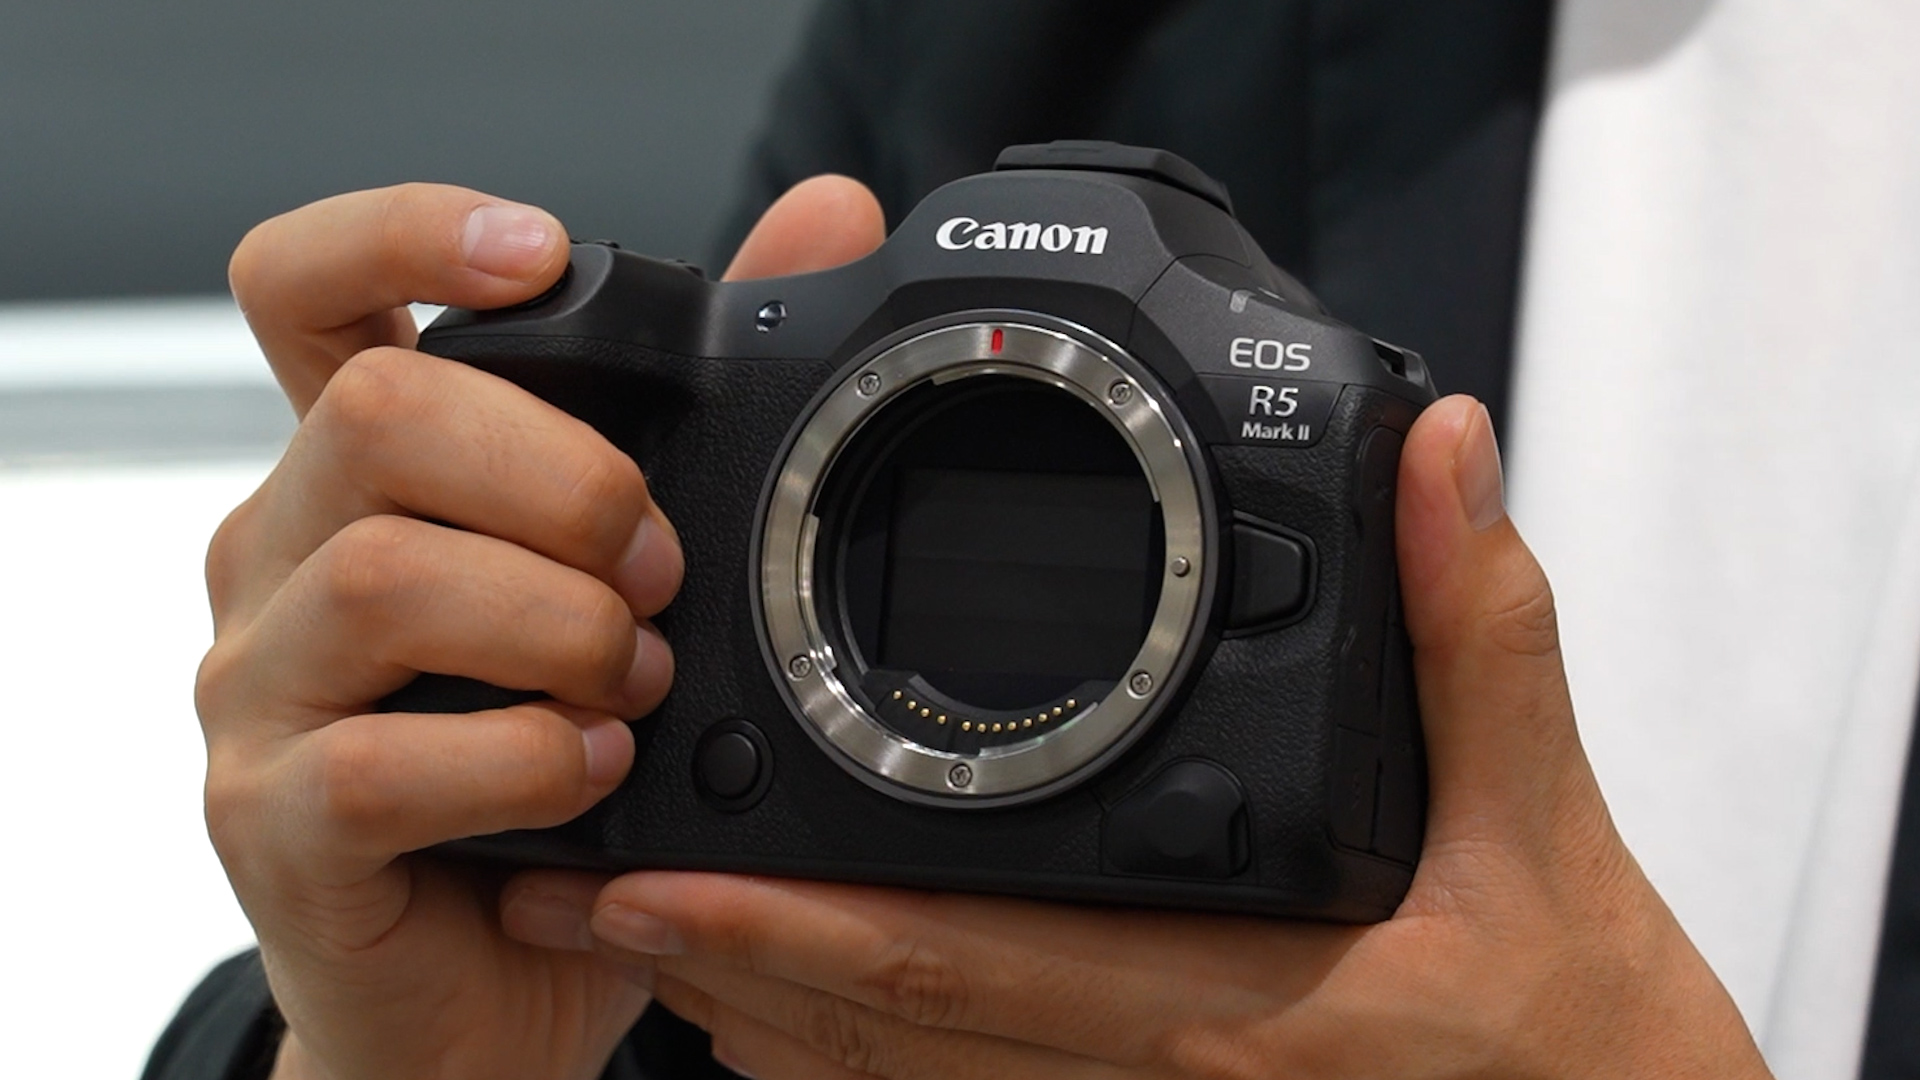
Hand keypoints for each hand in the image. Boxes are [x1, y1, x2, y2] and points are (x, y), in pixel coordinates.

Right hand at [197, 177, 884, 1079]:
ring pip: (384, 576)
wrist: (491, 978)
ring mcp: (261, 690)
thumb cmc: (556, 766)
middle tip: (657, 570)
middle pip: (379, 410)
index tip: (540, 252)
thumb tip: (819, 218)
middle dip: (565, 478)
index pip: (306, 287)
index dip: (404, 234)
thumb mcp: (630, 575)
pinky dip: (525, 758)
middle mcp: (287, 557)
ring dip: (559, 626)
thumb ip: (701, 401)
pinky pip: (382, 762)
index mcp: (366, 475)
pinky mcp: (274, 823)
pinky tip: (592, 773)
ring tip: (635, 687)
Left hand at [528, 397, 1772, 1078]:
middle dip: (718, 968)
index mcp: (1222, 999)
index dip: (798, 932)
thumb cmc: (1583, 1031)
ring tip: (629, 928)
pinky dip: (851, 1049)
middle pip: (888, 1035)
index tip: (665, 875)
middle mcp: (1148, 1072)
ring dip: (758, 1011)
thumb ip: (1480, 633)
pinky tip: (779, 1001)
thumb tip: (1438, 461)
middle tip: (579, 890)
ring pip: (903, 1078)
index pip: (966, 964)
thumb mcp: (1550, 829)